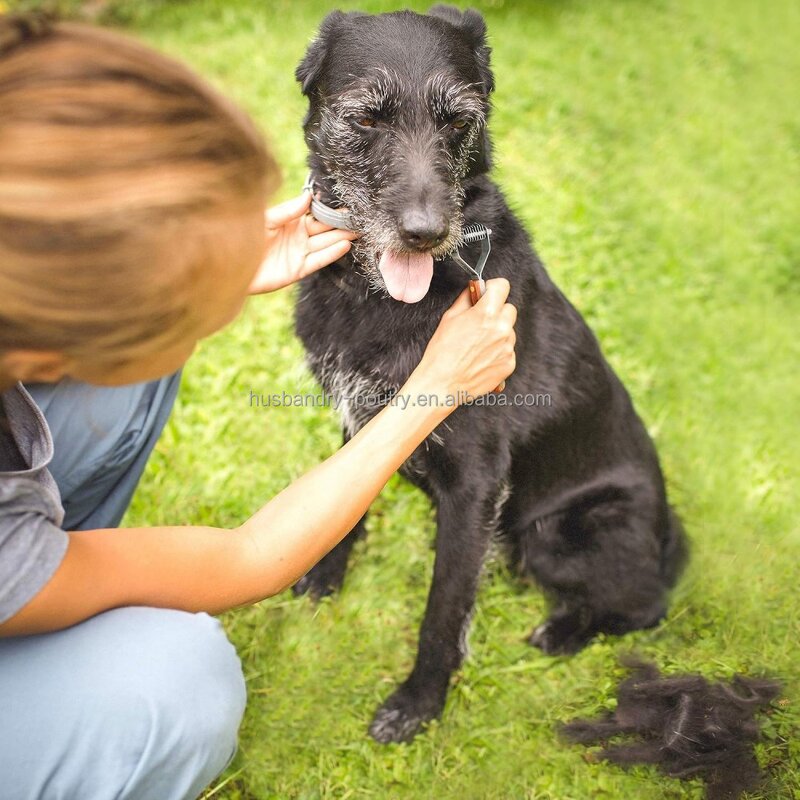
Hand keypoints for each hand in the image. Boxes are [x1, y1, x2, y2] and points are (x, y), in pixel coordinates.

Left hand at [249, 191, 357, 293]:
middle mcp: (298, 236)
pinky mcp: (298, 269)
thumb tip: (309, 197)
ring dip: (342, 236)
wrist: (230, 265)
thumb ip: (289, 210)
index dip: (330, 207)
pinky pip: (319, 260)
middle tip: (360, 215)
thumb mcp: (266, 219)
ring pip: (326, 243)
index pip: (316, 212)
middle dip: (342, 221)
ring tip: (359, 228)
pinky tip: (345, 245)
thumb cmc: (243, 237)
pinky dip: (332, 253)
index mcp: (290, 221)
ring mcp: (299, 252)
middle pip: (325, 228)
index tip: (346, 200)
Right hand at [411, 278, 516, 401]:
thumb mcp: (449, 317)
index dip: (493, 289)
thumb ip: (466, 299)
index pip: (503, 286)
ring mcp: (507, 347)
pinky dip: (498, 351)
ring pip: (509, 331)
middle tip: (480, 322)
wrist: (442, 384)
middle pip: (509, 309)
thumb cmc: (442, 352)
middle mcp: (501, 329)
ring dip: (498, 333)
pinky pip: (508, 350)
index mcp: (486, 313)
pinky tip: (481, 358)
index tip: (488, 294)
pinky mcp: (509, 363)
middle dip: (496, 312)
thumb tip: (474, 290)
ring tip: (477, 345)